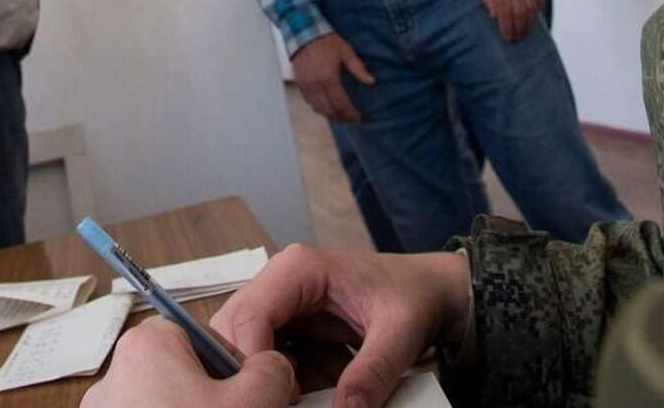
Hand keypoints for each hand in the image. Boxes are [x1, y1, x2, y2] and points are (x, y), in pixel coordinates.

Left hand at [80, 316, 295, 407]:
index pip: (190, 332)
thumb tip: (270, 368)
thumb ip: (270, 369)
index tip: (241, 387)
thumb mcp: (256, 401)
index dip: (223, 358)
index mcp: (145, 348)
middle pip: (172, 372)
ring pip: (157, 405)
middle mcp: (113, 380)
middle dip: (206, 395)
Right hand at [213, 244, 472, 407]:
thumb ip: (373, 371)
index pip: (248, 317)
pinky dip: (262, 374)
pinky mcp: (285, 322)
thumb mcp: (401, 334)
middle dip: (242, 369)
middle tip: (269, 400)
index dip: (251, 362)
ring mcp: (279, 300)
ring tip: (277, 398)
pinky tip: (284, 393)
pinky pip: (256, 350)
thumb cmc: (416, 298)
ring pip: (236, 340)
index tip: (274, 397)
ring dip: (248, 372)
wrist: (433, 292)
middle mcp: (279, 279)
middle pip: (231, 328)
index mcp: (298, 268)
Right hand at [291, 33, 375, 123]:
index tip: (359, 118)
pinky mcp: (300, 84)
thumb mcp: (346, 52)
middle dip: (341, 117)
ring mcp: (306, 86)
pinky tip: (326, 107)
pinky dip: (319, 108)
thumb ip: (359, 68)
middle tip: (351, 119)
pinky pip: (309, 102)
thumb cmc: (326, 42)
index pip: (341, 104)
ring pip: (318, 109)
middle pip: (329, 110)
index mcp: (329, 78)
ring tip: (340, 116)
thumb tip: (371, 81)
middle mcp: (316, 85)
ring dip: (330, 115)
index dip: (350, 114)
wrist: (304, 34)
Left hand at [476, 0, 543, 41]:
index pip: (504, 12)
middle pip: (519, 13)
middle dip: (518, 29)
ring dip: (529, 22)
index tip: (507, 37)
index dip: (507, 27)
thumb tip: (494, 17)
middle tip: (517, 38)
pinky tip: (533, 16)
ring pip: (531, 8)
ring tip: (525, 31)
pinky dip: (537, 9)